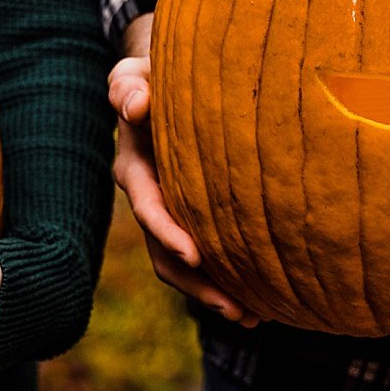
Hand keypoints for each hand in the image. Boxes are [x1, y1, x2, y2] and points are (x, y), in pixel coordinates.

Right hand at [110, 14, 257, 325]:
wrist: (162, 83)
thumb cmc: (154, 74)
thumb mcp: (135, 73)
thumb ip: (129, 85)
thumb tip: (135, 106)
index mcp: (135, 168)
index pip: (148, 206)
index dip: (168, 231)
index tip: (196, 253)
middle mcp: (149, 198)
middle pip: (166, 252)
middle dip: (199, 283)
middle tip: (237, 308)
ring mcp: (169, 213)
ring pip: (183, 265)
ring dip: (213, 295)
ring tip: (252, 317)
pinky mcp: (190, 219)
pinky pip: (203, 258)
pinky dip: (225, 281)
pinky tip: (260, 303)